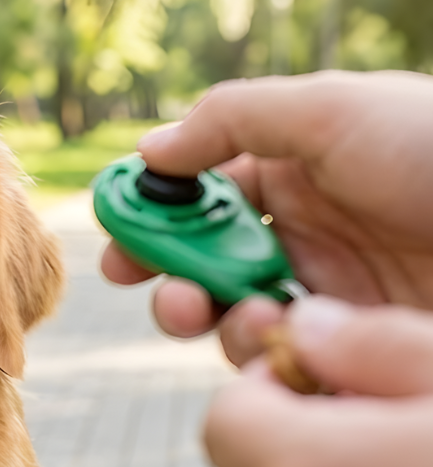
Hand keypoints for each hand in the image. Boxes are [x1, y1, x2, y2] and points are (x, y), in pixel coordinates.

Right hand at [100, 71, 432, 365]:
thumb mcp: (332, 111)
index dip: (155, 215)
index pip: (205, 192)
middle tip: (154, 291)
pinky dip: (259, 351)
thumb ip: (231, 121)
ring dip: (210, 316)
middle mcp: (308, 230)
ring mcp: (329, 291)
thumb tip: (149, 150)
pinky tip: (275, 339)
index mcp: (301, 167)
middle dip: (170, 277)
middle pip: (208, 261)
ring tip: (220, 313)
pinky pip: (279, 356)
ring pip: (233, 313)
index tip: (117, 241)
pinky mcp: (350, 346)